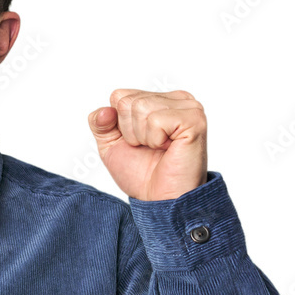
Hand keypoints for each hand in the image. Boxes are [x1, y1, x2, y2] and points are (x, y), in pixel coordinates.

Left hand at [88, 88, 207, 200]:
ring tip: (159, 148)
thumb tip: (104, 111)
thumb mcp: (110, 145)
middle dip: (129, 131)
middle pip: (127, 101)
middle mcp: (175, 99)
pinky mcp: (194, 119)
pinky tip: (168, 148)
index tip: (136, 142)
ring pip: (140, 107)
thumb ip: (100, 124)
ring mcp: (188, 106)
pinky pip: (155, 120)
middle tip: (149, 148)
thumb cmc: (142, 173)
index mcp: (158, 99)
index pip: (119, 95)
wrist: (160, 199)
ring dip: (142, 137)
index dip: (118, 125)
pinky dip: (155, 140)